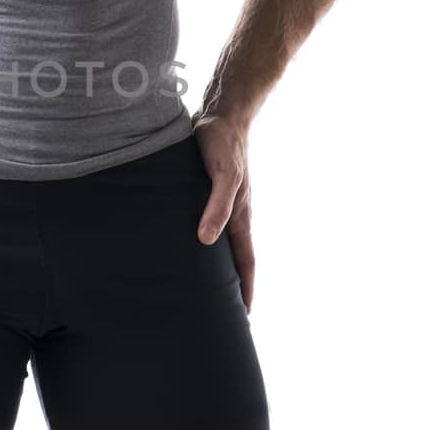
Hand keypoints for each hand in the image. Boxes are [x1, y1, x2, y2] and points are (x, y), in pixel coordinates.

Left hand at [190, 111, 255, 314]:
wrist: (221, 113)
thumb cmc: (221, 143)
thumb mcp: (221, 175)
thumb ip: (217, 206)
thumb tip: (207, 241)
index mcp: (240, 215)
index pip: (245, 263)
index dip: (244, 289)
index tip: (243, 317)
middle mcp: (233, 213)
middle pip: (234, 258)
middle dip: (231, 286)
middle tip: (220, 313)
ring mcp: (221, 203)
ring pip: (219, 243)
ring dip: (215, 266)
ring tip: (201, 288)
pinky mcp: (207, 192)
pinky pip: (206, 224)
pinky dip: (202, 241)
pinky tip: (185, 247)